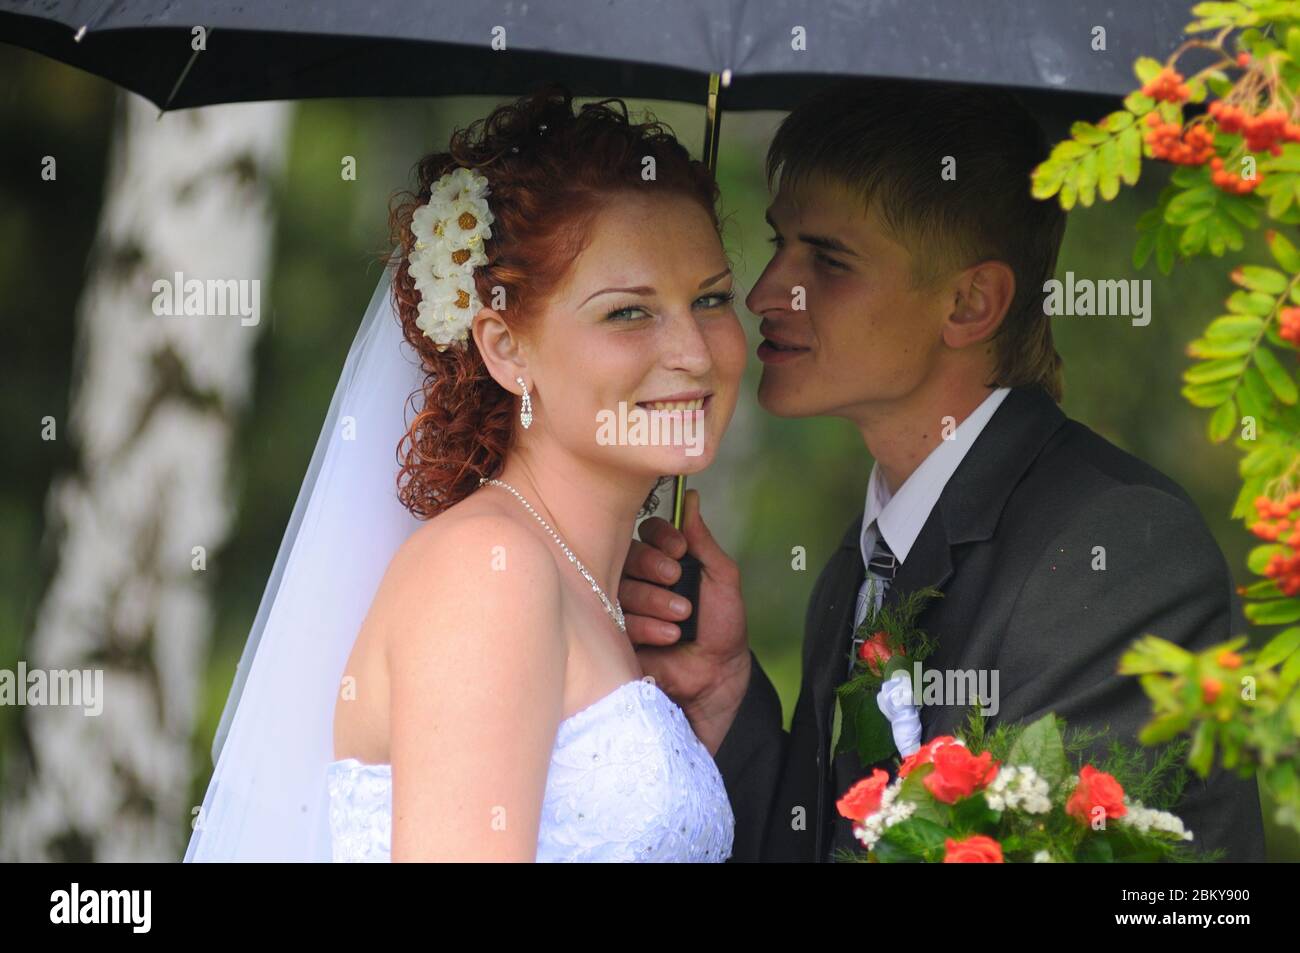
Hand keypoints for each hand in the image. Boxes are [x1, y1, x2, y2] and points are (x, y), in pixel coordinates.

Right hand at [620, 489, 749, 753]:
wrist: (716, 677)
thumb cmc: (722, 628)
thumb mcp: (722, 577)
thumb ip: (703, 539)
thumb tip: (690, 497)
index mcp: (665, 560)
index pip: (648, 530)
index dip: (661, 536)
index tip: (681, 550)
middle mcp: (640, 578)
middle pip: (629, 554)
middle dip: (654, 565)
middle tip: (676, 579)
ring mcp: (624, 605)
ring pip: (622, 585)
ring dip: (656, 600)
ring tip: (681, 617)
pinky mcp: (613, 632)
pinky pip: (618, 617)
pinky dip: (647, 625)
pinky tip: (669, 637)